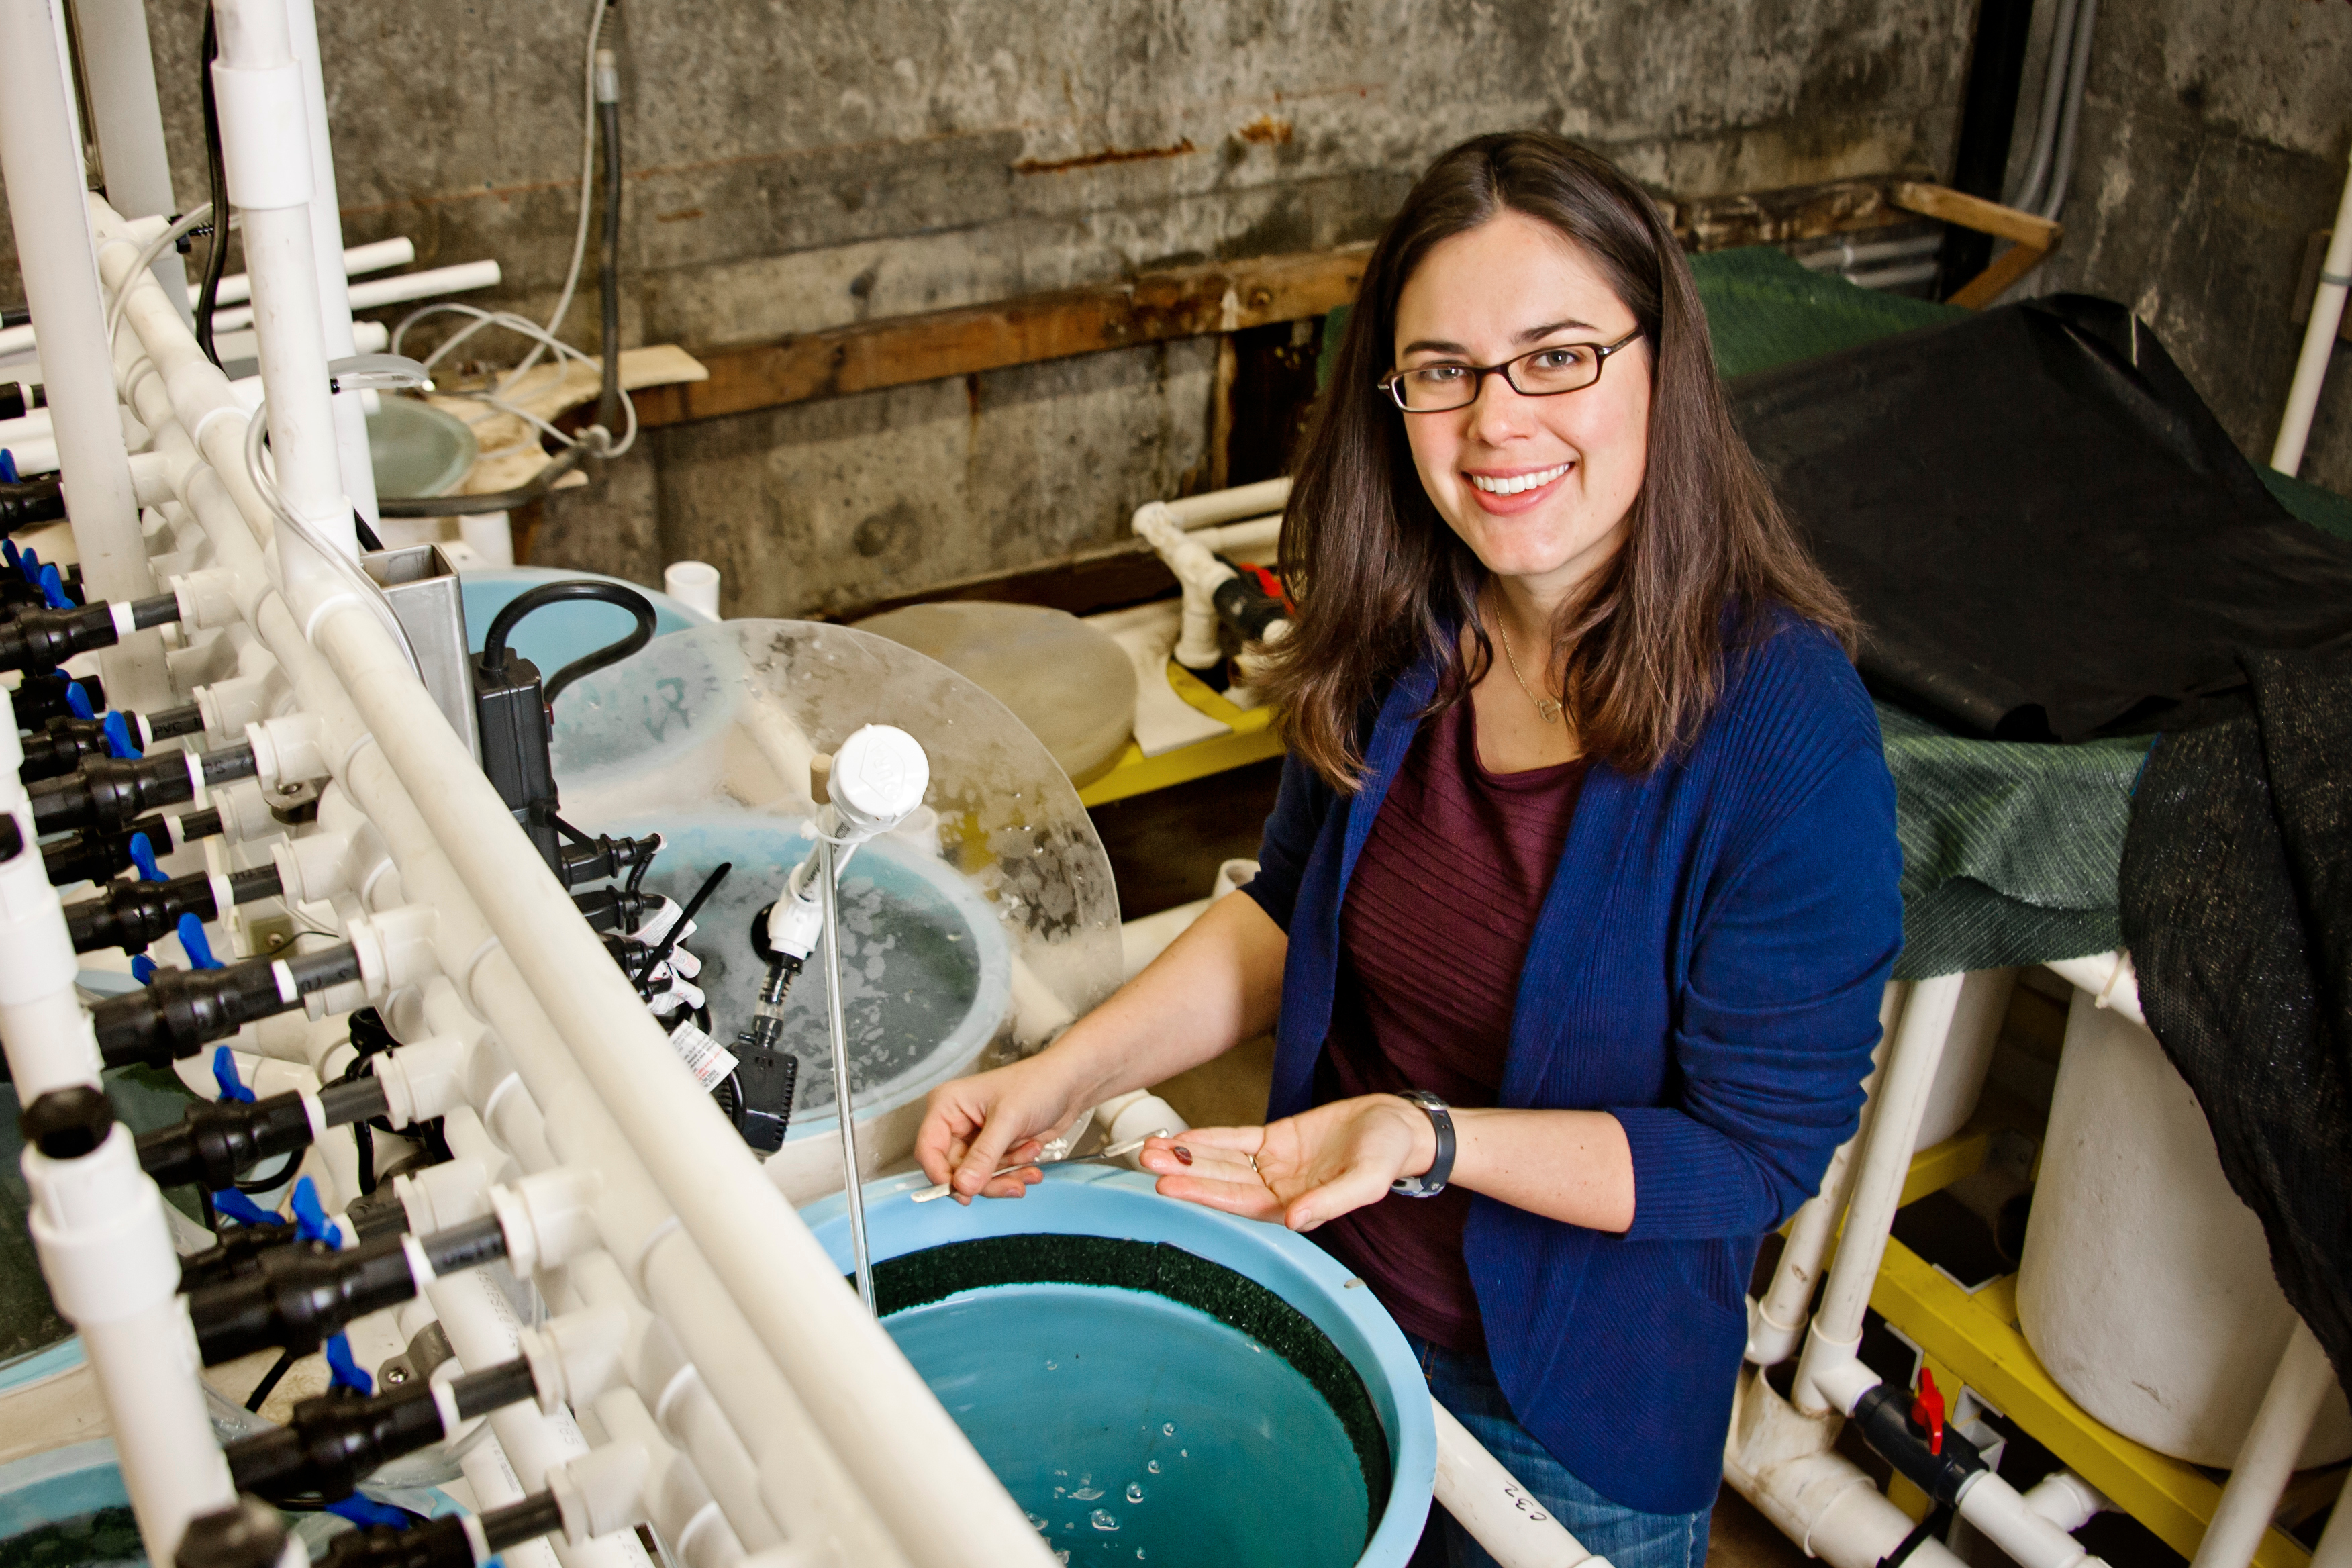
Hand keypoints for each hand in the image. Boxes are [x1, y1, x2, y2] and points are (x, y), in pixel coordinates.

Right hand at [914, 1055, 1086, 1203]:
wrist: (1071, 1084)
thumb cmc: (1038, 1084)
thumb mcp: (1008, 1120)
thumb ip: (984, 1156)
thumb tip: (963, 1186)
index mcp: (947, 1106)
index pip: (928, 1150)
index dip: (941, 1176)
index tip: (963, 1193)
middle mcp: (956, 1123)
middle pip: (954, 1171)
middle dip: (986, 1180)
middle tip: (1011, 1184)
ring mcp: (975, 1138)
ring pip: (976, 1177)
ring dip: (1005, 1176)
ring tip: (1029, 1163)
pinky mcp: (994, 1149)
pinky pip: (995, 1174)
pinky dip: (1015, 1172)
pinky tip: (1032, 1155)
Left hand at [1137, 1094, 1435, 1231]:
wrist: (1397, 1127)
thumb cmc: (1387, 1158)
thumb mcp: (1366, 1181)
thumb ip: (1331, 1202)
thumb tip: (1294, 1221)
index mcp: (1295, 1207)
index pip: (1239, 1203)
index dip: (1204, 1194)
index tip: (1170, 1186)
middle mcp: (1277, 1190)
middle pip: (1221, 1183)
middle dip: (1184, 1173)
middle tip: (1147, 1162)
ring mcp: (1273, 1166)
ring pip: (1222, 1162)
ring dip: (1188, 1156)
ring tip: (1152, 1148)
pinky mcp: (1275, 1140)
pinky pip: (1235, 1140)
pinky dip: (1209, 1139)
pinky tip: (1182, 1137)